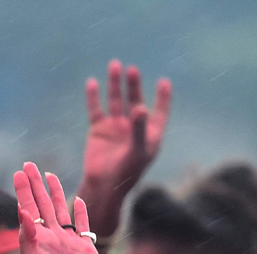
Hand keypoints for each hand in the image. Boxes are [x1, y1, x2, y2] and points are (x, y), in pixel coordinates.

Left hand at [13, 162, 100, 253]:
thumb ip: (28, 240)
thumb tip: (23, 212)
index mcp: (37, 243)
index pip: (28, 210)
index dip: (24, 191)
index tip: (19, 173)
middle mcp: (51, 240)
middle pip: (42, 205)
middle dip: (35, 185)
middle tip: (28, 165)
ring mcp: (69, 244)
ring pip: (61, 211)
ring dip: (55, 193)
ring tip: (49, 175)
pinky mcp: (86, 250)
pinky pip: (84, 226)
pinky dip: (81, 212)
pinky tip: (78, 199)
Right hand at [81, 60, 171, 191]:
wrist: (103, 185)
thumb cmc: (127, 172)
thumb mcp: (137, 151)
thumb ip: (140, 129)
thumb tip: (140, 106)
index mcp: (149, 133)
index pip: (159, 111)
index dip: (162, 98)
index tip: (164, 82)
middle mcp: (133, 127)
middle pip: (135, 100)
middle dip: (134, 85)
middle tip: (132, 70)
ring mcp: (115, 127)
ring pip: (115, 100)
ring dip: (115, 84)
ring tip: (115, 65)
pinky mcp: (98, 129)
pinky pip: (96, 109)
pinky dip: (93, 96)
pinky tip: (92, 83)